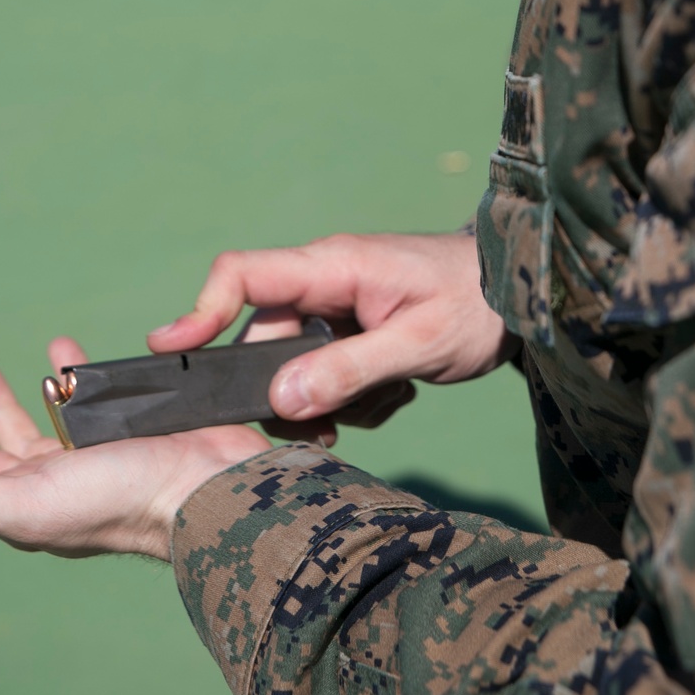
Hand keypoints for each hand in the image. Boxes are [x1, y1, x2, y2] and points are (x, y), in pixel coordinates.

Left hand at [0, 339, 267, 559]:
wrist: (205, 483)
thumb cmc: (119, 501)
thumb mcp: (24, 502)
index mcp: (14, 504)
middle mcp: (43, 483)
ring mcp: (81, 456)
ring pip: (25, 421)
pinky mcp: (118, 428)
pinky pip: (80, 397)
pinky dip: (64, 374)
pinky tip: (57, 352)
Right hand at [147, 232, 517, 437]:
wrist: (523, 298)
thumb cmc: (477, 304)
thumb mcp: (418, 343)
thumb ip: (349, 370)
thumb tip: (279, 401)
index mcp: (333, 265)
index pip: (243, 274)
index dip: (200, 310)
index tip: (171, 351)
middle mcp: (326, 280)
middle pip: (267, 341)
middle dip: (290, 391)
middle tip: (328, 429)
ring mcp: (340, 305)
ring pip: (297, 366)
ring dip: (333, 398)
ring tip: (388, 399)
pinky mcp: (355, 329)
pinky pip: (328, 373)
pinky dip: (356, 395)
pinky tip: (398, 393)